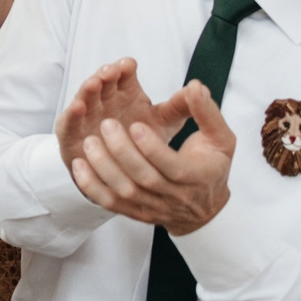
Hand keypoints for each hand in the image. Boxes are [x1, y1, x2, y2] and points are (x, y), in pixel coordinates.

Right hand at [56, 58, 170, 173]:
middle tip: (111, 71)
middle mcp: (104, 101)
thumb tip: (200, 89)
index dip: (124, 68)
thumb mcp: (163, 125)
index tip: (130, 65)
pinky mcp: (71, 134)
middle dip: (105, 74)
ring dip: (87, 88)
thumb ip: (178, 108)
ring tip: (94, 83)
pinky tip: (78, 107)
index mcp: (126, 95)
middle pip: (102, 82)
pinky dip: (72, 114)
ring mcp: (86, 116)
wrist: (126, 175)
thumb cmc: (143, 145)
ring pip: (85, 97)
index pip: (123, 75)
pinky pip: (69, 122)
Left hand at [69, 80, 235, 236]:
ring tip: (90, 141)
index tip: (135, 124)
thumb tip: (195, 87)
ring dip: (103, 167)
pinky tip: (80, 165)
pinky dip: (92, 186)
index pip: (173, 167)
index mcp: (197, 176)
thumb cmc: (212, 166)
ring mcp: (154, 207)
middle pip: (145, 178)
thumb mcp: (220, 139)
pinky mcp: (136, 213)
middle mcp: (175, 196)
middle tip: (106, 124)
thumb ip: (206, 113)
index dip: (152, 147)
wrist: (205, 208)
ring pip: (124, 192)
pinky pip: (110, 204)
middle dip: (122, 151)